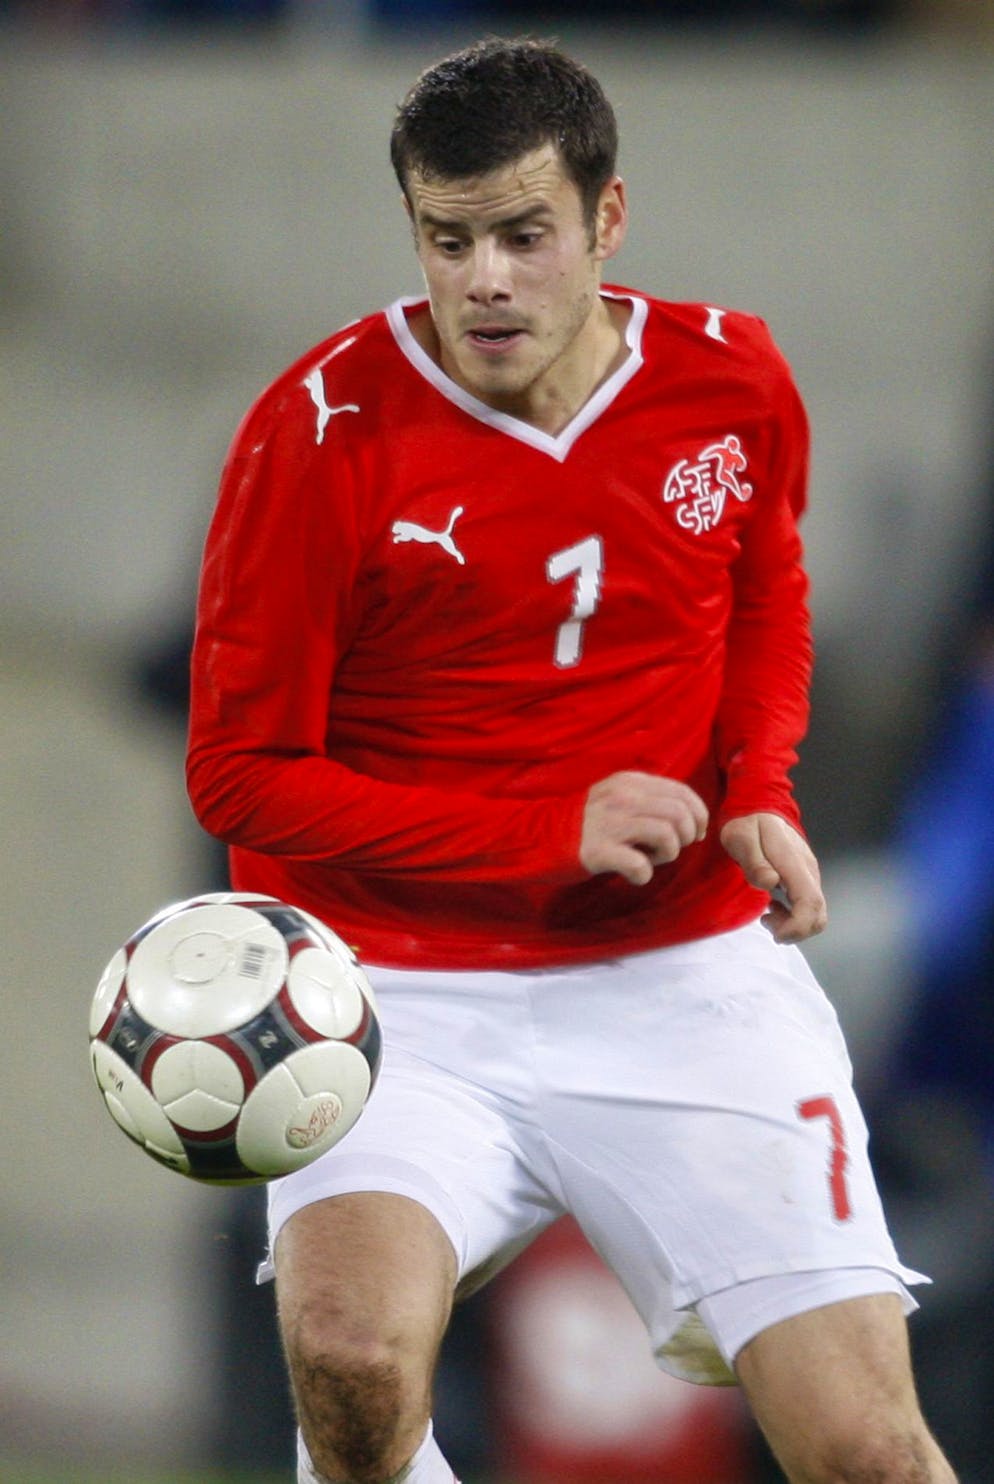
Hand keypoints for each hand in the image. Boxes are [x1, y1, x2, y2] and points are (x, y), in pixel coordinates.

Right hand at [580, 771, 708, 886]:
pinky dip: (644, 874)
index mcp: (630, 782)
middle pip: (679, 814)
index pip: (682, 793)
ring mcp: (609, 823)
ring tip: (651, 859)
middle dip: (686, 836)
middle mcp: (622, 798)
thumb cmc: (590, 821)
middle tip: (670, 848)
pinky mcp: (598, 850)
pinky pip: (640, 865)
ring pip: (666, 835)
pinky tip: (634, 874)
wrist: (541, 836)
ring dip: (668, 854)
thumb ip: (651, 799)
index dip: (699, 815)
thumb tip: (693, 818)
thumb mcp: (618, 796)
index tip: (696, 833)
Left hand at [719, 812, 826, 942]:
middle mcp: (809, 871)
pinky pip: (809, 907)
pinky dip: (794, 917)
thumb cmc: (748, 824)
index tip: (775, 933)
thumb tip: (770, 883)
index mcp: (794, 862)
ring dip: (793, 925)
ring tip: (767, 913)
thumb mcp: (741, 838)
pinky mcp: (806, 879)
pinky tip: (774, 907)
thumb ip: (754, 862)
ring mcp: (810, 875)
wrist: (760, 808)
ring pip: (815, 914)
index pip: (810, 902)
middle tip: (766, 921)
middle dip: (795, 931)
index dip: (797, 926)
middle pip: (819, 915)